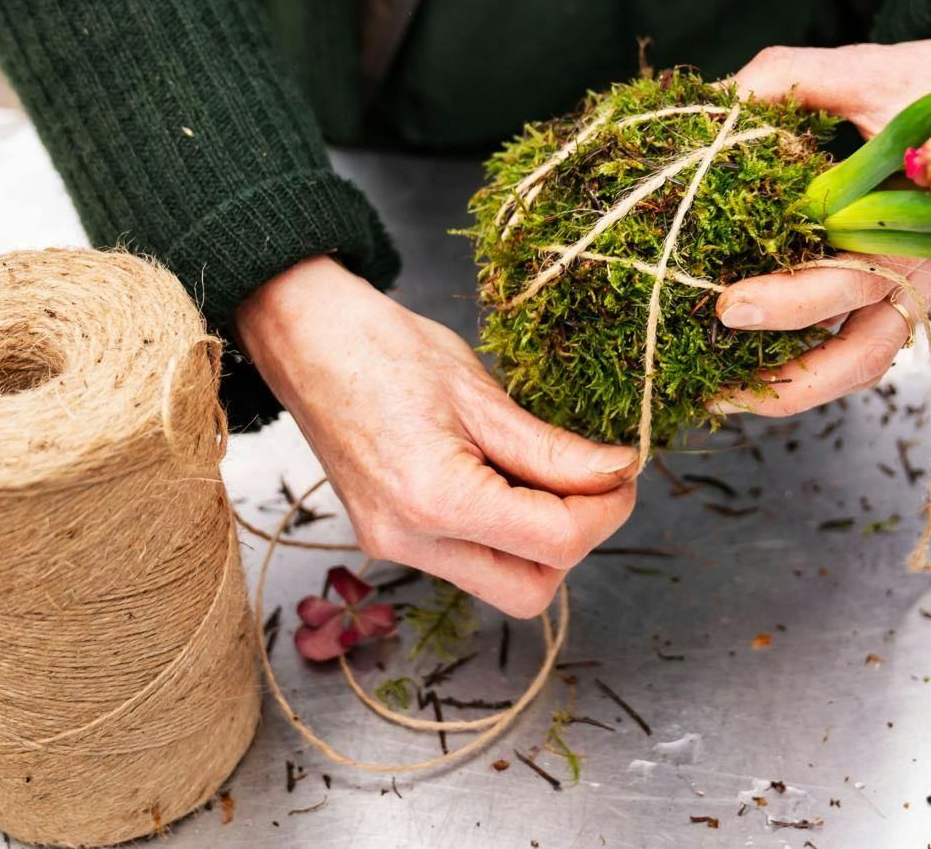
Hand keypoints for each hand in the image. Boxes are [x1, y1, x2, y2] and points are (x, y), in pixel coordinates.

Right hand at [236, 256, 637, 617]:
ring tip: (541, 470)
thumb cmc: (384, 350)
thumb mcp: (482, 395)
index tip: (624, 470)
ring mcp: (394, 547)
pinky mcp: (390, 539)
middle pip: (531, 589)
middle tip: (592, 480)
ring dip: (539, 540)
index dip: (607, 509)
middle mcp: (410, 541)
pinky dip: (503, 530)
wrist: (305, 340)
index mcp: (435, 500)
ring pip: (501, 582)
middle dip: (575, 540)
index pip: (556, 542)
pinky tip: (504, 477)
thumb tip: (620, 474)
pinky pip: (469, 559)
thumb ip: (554, 450)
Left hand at [710, 4, 930, 415]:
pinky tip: (743, 366)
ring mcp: (909, 287)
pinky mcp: (894, 289)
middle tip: (716, 384)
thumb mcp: (866, 69)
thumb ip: (789, 77)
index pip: (849, 279)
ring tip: (723, 398)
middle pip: (861, 352)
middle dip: (787, 376)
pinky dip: (805, 363)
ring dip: (797, 390)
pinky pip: (854, 343)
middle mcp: (918, 269)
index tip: (729, 307)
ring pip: (862, 364)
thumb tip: (714, 98)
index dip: (788, 302)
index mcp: (918, 223)